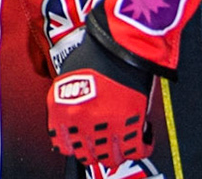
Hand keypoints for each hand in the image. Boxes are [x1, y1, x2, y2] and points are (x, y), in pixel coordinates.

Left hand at [48, 31, 155, 170]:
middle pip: (88, 154)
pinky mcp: (132, 123)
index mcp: (61, 109)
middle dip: (95, 151)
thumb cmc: (94, 54)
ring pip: (111, 158)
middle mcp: (81, 121)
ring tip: (121, 144)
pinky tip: (140, 138)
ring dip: (116, 153)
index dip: (74, 146)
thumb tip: (70, 119)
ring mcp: (106, 124)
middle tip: (102, 145)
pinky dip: (139, 147)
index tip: (80, 144)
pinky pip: (135, 149)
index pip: (63, 144)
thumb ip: (66, 102)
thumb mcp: (67, 78)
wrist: (118, 43)